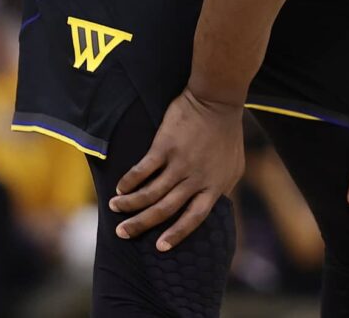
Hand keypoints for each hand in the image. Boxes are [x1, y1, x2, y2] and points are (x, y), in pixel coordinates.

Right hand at [109, 88, 244, 250]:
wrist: (218, 100)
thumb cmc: (226, 133)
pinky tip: (120, 187)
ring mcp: (181, 163)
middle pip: (165, 210)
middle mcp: (197, 178)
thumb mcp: (234, 165)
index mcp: (214, 185)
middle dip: (141, 224)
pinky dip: (129, 182)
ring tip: (115, 207)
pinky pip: (142, 171)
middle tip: (122, 233)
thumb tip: (215, 205)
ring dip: (129, 204)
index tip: (159, 247)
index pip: (194, 219)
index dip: (176, 234)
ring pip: (150, 193)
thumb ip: (222, 187)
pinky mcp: (166, 147)